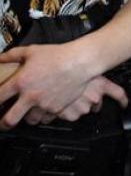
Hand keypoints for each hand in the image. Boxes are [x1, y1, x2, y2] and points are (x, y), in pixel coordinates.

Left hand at [0, 43, 125, 127]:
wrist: (79, 62)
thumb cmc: (57, 56)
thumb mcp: (31, 51)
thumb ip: (12, 55)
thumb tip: (1, 57)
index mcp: (21, 82)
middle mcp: (30, 96)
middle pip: (10, 119)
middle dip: (3, 124)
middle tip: (2, 124)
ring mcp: (44, 104)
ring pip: (30, 121)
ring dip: (26, 119)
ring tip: (27, 114)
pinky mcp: (56, 108)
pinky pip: (47, 117)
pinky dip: (45, 114)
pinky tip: (45, 107)